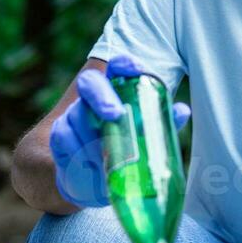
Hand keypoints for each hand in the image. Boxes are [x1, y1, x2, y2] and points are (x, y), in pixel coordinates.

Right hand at [49, 54, 190, 207]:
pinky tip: (90, 167)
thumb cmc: (123, 149)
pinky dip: (78, 154)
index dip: (124, 64)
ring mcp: (72, 115)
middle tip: (115, 115)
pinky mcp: (59, 135)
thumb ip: (161, 122)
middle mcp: (91, 97)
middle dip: (102, 97)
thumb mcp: (144, 137)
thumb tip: (182, 110)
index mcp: (115, 91)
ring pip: (77, 116)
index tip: (135, 69)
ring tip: (106, 158)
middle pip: (90, 84)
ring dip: (91, 137)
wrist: (89, 179)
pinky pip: (64, 139)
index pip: (117, 67)